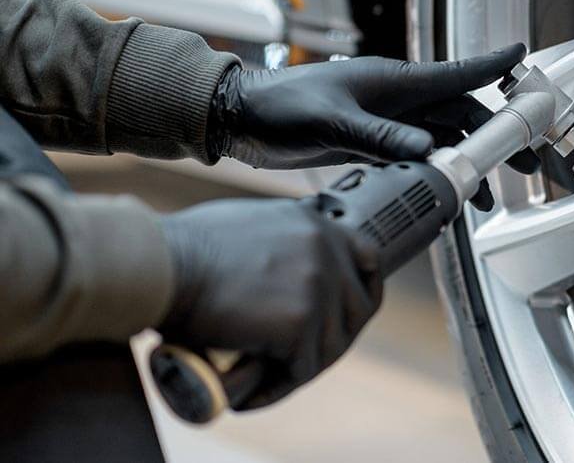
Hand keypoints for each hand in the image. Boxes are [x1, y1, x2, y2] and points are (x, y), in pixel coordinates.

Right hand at [158, 197, 380, 409]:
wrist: (157, 265)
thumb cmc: (181, 249)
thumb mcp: (250, 226)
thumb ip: (281, 242)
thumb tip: (286, 269)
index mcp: (317, 225)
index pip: (367, 260)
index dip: (361, 291)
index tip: (344, 316)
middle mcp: (326, 251)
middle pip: (356, 310)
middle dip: (329, 340)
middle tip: (291, 362)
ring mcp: (318, 286)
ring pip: (328, 346)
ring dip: (298, 369)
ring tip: (262, 382)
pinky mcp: (301, 322)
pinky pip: (300, 369)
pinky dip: (275, 389)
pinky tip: (248, 397)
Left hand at [209, 44, 539, 202]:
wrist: (240, 120)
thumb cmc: (281, 107)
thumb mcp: (333, 121)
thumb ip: (381, 136)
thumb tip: (430, 149)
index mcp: (394, 81)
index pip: (456, 73)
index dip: (493, 67)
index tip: (524, 57)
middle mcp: (396, 99)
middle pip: (460, 114)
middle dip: (494, 135)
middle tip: (525, 158)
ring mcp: (385, 121)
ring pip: (441, 140)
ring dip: (465, 162)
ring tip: (485, 195)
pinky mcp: (370, 143)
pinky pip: (415, 157)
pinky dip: (435, 173)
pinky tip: (444, 194)